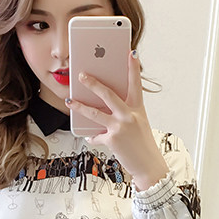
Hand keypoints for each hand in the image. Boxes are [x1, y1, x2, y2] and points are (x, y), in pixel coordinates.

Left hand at [66, 50, 169, 191]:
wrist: (148, 165)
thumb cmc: (142, 144)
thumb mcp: (138, 124)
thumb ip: (124, 113)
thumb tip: (104, 107)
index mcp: (138, 109)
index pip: (136, 84)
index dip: (133, 67)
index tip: (131, 52)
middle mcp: (130, 115)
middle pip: (108, 94)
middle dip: (93, 83)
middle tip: (82, 75)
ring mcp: (120, 127)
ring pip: (95, 113)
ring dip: (80, 106)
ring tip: (69, 101)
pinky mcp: (112, 139)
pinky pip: (96, 136)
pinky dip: (93, 137)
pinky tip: (91, 137)